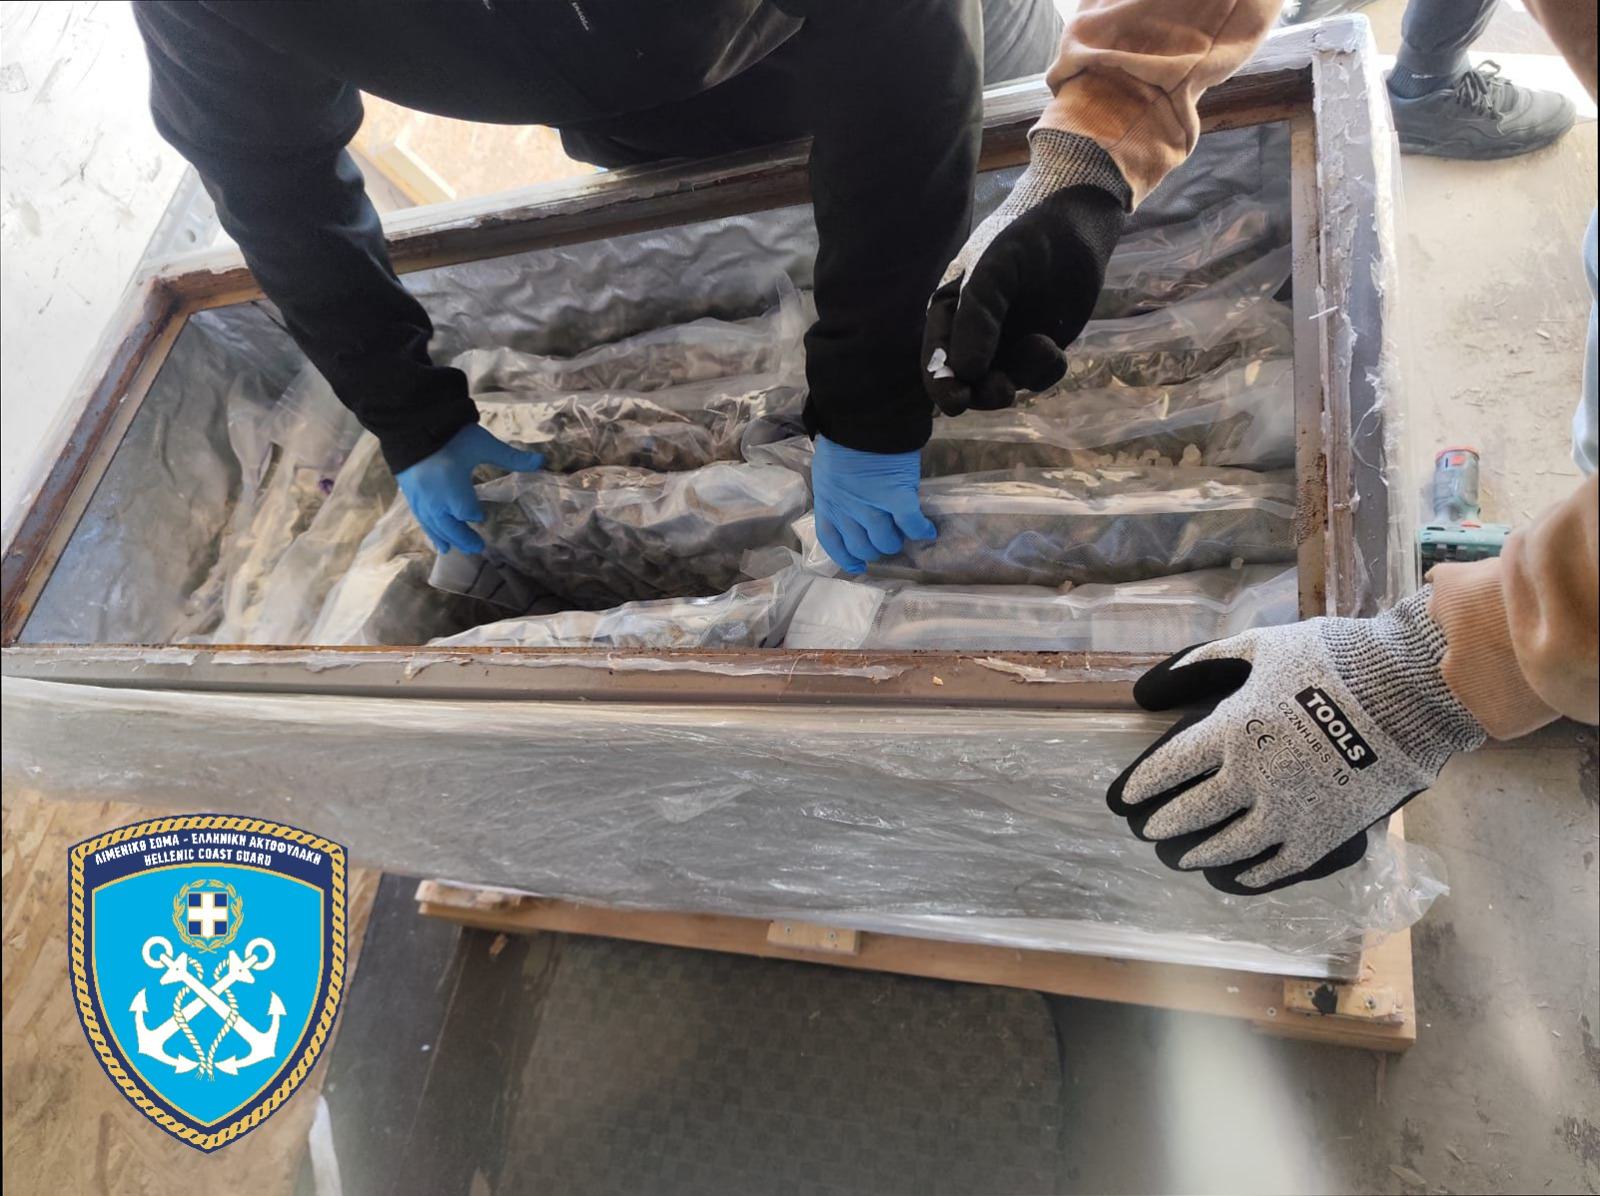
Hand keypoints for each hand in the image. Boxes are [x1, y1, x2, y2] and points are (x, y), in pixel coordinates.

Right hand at [395, 424, 543, 553]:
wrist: (411, 422)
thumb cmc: (451, 436)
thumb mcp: (483, 445)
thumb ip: (510, 457)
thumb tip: (542, 461)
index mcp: (456, 492)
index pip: (469, 513)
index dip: (476, 515)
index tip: (482, 516)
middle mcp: (437, 503)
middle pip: (451, 528)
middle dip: (463, 538)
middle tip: (476, 547)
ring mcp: (420, 501)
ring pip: (434, 527)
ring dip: (444, 538)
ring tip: (449, 551)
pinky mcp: (408, 495)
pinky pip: (419, 520)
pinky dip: (427, 530)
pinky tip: (431, 536)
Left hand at [811, 435, 936, 574]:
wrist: (861, 417)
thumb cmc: (844, 439)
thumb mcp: (829, 471)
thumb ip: (839, 493)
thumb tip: (850, 506)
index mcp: (828, 502)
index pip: (832, 542)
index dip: (845, 558)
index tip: (857, 565)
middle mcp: (847, 511)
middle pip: (863, 547)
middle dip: (875, 548)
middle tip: (886, 538)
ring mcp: (871, 506)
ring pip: (886, 541)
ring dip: (897, 541)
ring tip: (904, 533)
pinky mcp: (896, 497)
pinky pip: (910, 523)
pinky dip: (920, 529)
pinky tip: (927, 531)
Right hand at [923, 129, 1125, 416]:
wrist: (1077, 228)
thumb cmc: (1026, 239)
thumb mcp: (995, 269)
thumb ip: (976, 315)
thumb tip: (965, 371)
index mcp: (949, 315)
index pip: (937, 360)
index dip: (942, 386)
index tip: (956, 402)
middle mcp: (974, 336)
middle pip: (968, 383)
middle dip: (983, 393)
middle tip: (1004, 391)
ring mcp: (1007, 346)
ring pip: (1003, 384)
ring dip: (1020, 378)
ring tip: (1043, 349)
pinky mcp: (1038, 351)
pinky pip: (1036, 378)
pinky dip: (1045, 370)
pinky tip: (1054, 347)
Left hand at [1106, 589, 1485, 893]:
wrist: (1405, 692)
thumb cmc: (1329, 661)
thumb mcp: (1261, 647)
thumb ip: (1205, 662)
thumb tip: (1152, 683)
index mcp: (1230, 731)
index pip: (1169, 768)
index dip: (1143, 786)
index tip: (1126, 799)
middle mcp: (1250, 778)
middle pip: (1192, 813)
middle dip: (1164, 825)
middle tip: (1149, 832)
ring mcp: (1287, 812)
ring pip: (1228, 847)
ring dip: (1199, 855)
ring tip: (1182, 859)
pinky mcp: (1322, 835)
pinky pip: (1276, 865)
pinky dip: (1251, 874)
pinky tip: (1236, 876)